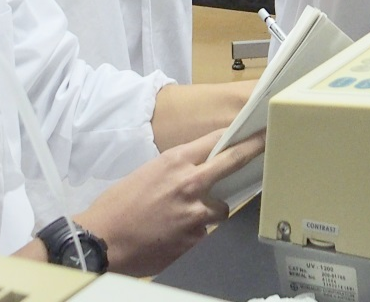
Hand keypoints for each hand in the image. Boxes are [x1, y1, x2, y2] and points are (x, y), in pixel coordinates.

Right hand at [78, 128, 265, 277]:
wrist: (103, 240)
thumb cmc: (118, 205)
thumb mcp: (147, 172)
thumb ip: (176, 168)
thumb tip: (196, 168)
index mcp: (175, 162)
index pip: (216, 141)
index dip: (236, 134)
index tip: (252, 129)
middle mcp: (189, 184)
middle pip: (232, 162)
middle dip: (252, 150)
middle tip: (267, 142)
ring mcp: (195, 213)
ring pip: (222, 208)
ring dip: (212, 210)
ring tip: (187, 215)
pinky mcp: (195, 239)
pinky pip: (206, 232)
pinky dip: (197, 232)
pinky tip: (176, 234)